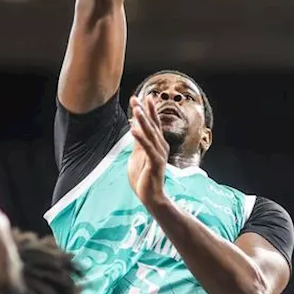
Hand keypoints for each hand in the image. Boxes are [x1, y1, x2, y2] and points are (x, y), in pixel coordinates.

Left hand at [128, 95, 169, 209]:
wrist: (151, 197)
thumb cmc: (144, 178)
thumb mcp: (138, 156)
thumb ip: (138, 142)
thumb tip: (135, 128)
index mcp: (157, 145)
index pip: (153, 124)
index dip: (148, 110)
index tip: (142, 96)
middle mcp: (160, 147)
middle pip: (152, 125)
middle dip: (144, 111)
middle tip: (137, 97)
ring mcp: (159, 154)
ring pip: (150, 134)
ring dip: (143, 121)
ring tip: (136, 109)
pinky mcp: (155, 163)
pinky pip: (147, 148)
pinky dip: (140, 138)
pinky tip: (133, 129)